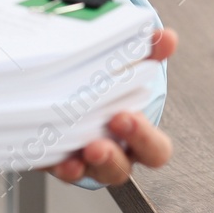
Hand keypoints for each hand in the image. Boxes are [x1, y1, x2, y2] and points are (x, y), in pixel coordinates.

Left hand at [48, 27, 177, 185]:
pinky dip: (52, 162)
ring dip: (79, 168)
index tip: (127, 116)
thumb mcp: (131, 65)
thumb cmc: (111, 83)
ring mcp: (85, 162)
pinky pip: (55, 168)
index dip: (143, 139)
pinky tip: (46, 150)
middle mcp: (114, 154)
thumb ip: (150, 52)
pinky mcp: (57, 160)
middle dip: (110, 158)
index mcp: (138, 137)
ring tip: (71, 157)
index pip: (155, 151)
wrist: (78, 85)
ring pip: (86, 174)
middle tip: (97, 144)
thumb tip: (167, 38)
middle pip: (120, 170)